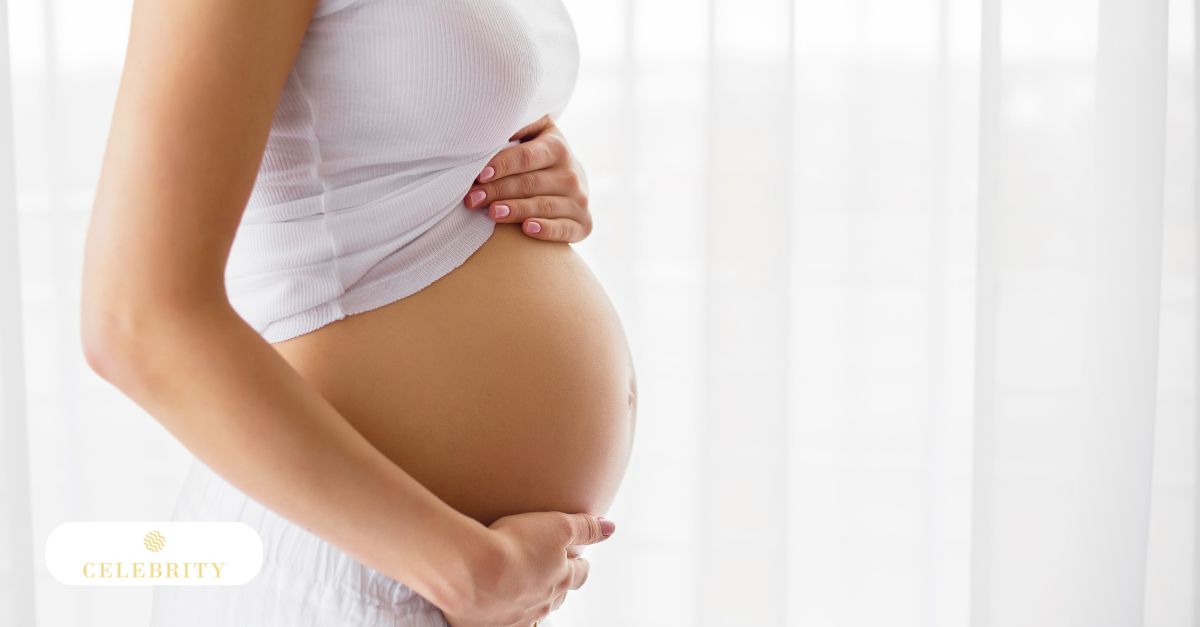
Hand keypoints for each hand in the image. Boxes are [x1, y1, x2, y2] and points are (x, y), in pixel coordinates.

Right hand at [441, 511, 615, 626]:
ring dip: (532, 600)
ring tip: (526, 590)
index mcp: (561, 579)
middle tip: (555, 576)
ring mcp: (516, 617)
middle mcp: (542, 603)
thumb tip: (611, 528)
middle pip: (558, 596)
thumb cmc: (515, 545)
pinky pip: (503, 621)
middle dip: (559, 585)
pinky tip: (497, 605)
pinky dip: (504, 612)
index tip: (581, 563)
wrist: (471, 571)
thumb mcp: (557, 525)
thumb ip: (584, 527)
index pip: (579, 575)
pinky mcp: (491, 624)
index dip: (581, 567)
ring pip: (532, 611)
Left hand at [464, 115, 591, 242]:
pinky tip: (527, 229)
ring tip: (492, 213)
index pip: (526, 157)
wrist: (572, 182)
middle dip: (498, 191)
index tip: (480, 174)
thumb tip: (493, 118)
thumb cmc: (540, 156)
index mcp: (557, 148)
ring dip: (516, 210)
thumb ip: (520, 124)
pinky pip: (564, 229)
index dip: (503, 165)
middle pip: (530, 184)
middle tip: (473, 199)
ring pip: (543, 206)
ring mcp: (579, 201)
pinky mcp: (583, 224)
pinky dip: (546, 229)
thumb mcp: (536, 132)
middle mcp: (571, 174)